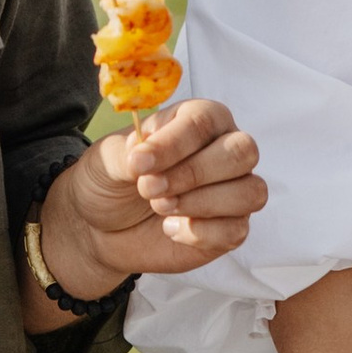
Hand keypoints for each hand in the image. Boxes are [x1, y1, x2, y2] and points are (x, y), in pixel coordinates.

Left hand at [36, 98, 265, 303]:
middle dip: (193, 174)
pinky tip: (169, 228)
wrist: (100, 227)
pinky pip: (237, 230)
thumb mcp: (107, 160)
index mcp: (200, 119)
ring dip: (201, 203)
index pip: (203, 122)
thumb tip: (146, 158)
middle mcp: (225, 149)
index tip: (138, 164)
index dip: (173, 144)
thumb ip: (129, 153)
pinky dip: (200, 234)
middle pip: (242, 152)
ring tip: (160, 207)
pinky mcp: (230, 227)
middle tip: (150, 189)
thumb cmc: (111, 180)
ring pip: (250, 192)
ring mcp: (233, 189)